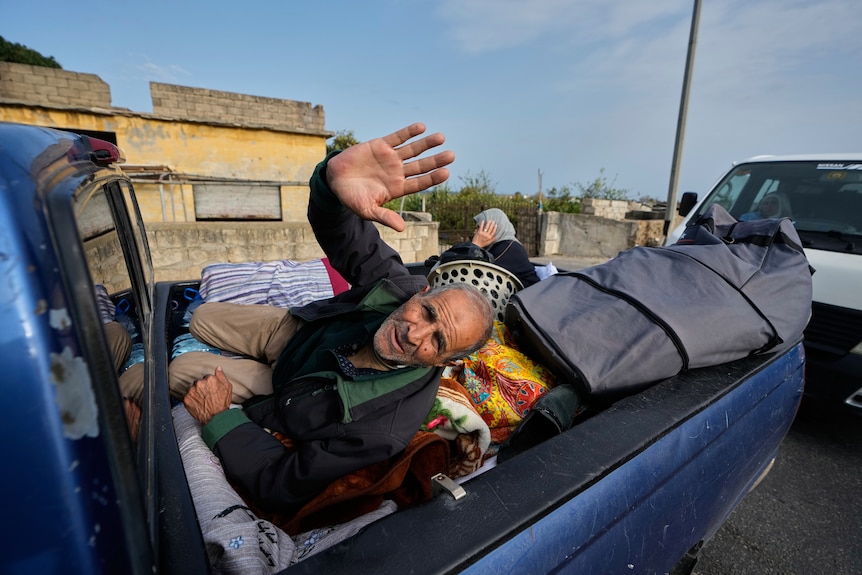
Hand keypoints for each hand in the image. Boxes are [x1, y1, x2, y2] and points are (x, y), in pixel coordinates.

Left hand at [183, 366, 232, 425]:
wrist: (216, 417)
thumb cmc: (222, 403)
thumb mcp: (227, 387)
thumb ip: (221, 376)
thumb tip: (218, 368)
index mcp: (209, 379)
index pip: (206, 377)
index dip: (209, 383)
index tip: (211, 389)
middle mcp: (199, 383)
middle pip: (198, 381)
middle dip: (201, 387)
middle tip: (206, 395)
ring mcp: (191, 391)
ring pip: (191, 388)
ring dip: (194, 392)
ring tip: (201, 399)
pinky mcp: (186, 399)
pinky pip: (186, 396)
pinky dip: (190, 398)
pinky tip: (197, 402)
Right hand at [325, 122, 454, 231]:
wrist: (334, 180)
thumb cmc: (352, 198)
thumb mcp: (367, 210)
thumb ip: (384, 217)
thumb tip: (401, 228)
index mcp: (397, 188)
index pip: (419, 183)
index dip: (432, 178)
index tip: (445, 173)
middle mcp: (397, 172)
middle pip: (421, 166)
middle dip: (435, 160)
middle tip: (451, 156)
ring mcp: (390, 158)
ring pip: (412, 150)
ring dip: (426, 144)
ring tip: (441, 138)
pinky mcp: (380, 145)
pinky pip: (397, 137)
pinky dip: (408, 132)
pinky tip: (421, 127)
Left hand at [471, 220, 497, 247]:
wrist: (476, 245)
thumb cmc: (482, 244)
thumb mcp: (488, 243)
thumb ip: (492, 240)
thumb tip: (496, 237)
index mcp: (489, 237)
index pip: (493, 232)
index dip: (495, 228)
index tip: (496, 225)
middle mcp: (487, 235)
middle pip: (490, 228)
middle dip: (492, 224)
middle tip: (493, 221)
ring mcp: (483, 233)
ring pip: (487, 227)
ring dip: (488, 223)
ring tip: (490, 220)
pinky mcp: (479, 232)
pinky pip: (481, 227)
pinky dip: (482, 223)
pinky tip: (483, 220)